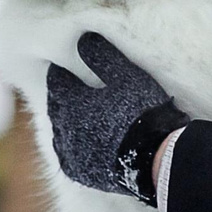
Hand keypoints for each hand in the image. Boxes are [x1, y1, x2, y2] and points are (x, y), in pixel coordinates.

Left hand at [45, 33, 188, 203]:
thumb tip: (83, 38)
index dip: (61, 73)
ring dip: (66, 122)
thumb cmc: (142, 113)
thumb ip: (102, 56)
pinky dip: (71, 146)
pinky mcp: (80, 173)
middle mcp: (64, 127)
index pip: (56, 81)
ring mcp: (71, 153)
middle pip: (56, 106)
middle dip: (62, 97)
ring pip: (60, 132)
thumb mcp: (126, 76)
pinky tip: (80, 143)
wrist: (155, 158)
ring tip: (77, 116)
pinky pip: (68, 156)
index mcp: (71, 101)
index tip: (64, 68)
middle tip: (70, 90)